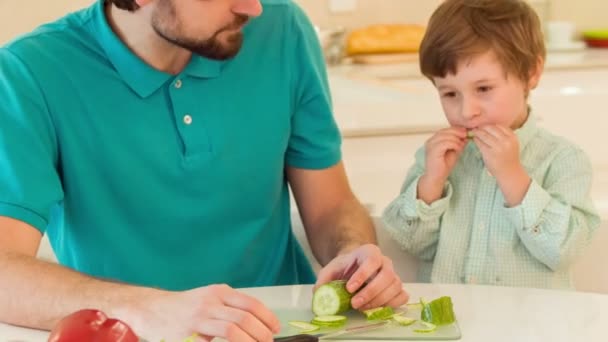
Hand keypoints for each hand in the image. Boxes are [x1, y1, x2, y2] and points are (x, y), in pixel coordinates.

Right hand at [129, 284, 279, 341]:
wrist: (150, 309)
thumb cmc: (184, 307)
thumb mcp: (209, 298)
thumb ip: (229, 306)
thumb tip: (257, 322)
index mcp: (219, 292)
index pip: (252, 303)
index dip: (268, 318)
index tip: (275, 329)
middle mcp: (211, 302)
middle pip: (245, 318)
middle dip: (262, 333)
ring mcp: (198, 318)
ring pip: (232, 330)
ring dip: (249, 341)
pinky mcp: (187, 335)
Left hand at [314, 244, 408, 310]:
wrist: (354, 268)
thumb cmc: (345, 268)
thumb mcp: (331, 270)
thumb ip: (323, 280)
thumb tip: (318, 293)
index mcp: (369, 252)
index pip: (372, 260)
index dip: (362, 275)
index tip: (349, 288)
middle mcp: (385, 261)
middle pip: (386, 275)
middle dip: (371, 292)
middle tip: (355, 304)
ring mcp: (393, 274)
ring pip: (395, 287)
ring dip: (379, 301)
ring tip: (361, 308)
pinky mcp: (397, 288)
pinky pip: (402, 296)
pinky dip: (391, 304)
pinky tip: (376, 308)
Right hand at [423, 127, 466, 181]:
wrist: (437, 178)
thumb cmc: (444, 166)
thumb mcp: (454, 151)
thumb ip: (458, 143)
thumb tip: (466, 135)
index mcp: (433, 140)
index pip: (445, 130)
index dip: (455, 129)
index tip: (465, 132)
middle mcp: (430, 141)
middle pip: (445, 131)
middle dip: (457, 132)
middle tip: (466, 135)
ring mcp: (430, 145)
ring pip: (445, 136)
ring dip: (456, 139)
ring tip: (461, 145)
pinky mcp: (432, 151)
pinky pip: (445, 143)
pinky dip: (454, 144)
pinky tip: (457, 149)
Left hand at [472, 125, 530, 205]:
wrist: (509, 172)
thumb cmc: (508, 157)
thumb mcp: (510, 144)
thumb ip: (502, 135)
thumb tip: (487, 124)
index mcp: (512, 137)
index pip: (498, 125)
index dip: (489, 124)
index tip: (483, 124)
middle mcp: (506, 141)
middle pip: (490, 128)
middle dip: (482, 126)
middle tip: (476, 126)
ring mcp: (498, 147)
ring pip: (483, 134)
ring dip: (477, 132)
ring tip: (473, 132)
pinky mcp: (489, 153)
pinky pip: (479, 142)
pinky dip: (475, 139)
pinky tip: (474, 139)